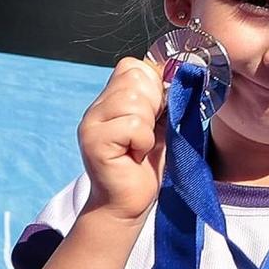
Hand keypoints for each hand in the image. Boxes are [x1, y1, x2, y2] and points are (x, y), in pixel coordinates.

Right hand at [77, 57, 166, 225]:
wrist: (129, 202)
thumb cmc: (148, 162)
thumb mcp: (160, 122)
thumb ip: (162, 95)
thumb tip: (177, 70)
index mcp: (111, 97)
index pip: (133, 66)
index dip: (153, 86)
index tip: (154, 115)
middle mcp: (97, 106)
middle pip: (136, 79)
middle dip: (153, 107)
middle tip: (146, 134)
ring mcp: (91, 123)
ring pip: (135, 102)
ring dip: (148, 128)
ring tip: (139, 146)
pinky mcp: (93, 141)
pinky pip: (133, 126)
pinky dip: (143, 142)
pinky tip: (134, 156)